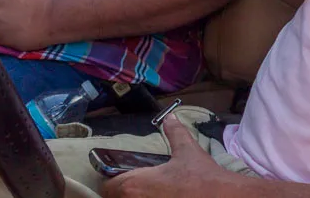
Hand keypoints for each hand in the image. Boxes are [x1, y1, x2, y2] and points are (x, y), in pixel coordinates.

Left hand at [102, 115, 232, 197]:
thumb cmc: (202, 178)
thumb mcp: (187, 151)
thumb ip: (174, 132)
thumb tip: (170, 118)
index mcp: (134, 186)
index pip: (107, 187)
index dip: (111, 181)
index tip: (119, 178)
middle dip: (122, 193)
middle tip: (137, 187)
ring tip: (150, 193)